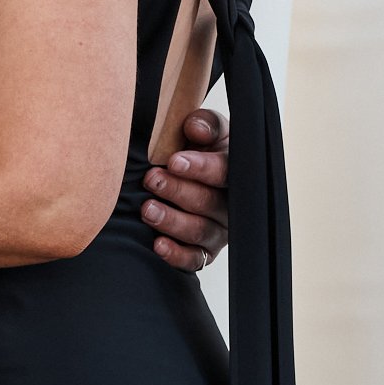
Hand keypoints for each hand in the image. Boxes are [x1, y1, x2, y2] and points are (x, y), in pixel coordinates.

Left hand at [142, 107, 230, 271]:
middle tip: (152, 180)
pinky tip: (157, 244)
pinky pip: (194, 259)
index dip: (201, 168)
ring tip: (147, 209)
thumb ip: (204, 125)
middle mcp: (232, 204)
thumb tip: (196, 129)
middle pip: (209, 202)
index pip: (226, 170)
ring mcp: (220, 231)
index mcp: (236, 170)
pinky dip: (176, 254)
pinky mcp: (205, 252)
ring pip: (199, 231)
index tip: (174, 161)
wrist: (188, 173)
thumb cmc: (198, 149)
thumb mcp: (205, 131)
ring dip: (172, 221)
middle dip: (179, 191)